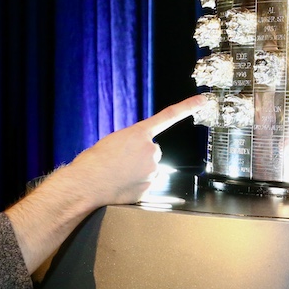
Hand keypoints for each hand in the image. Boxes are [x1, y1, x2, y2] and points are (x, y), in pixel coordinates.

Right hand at [62, 93, 208, 208]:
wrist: (86, 184)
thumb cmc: (93, 162)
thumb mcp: (112, 143)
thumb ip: (131, 145)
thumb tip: (137, 159)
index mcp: (139, 134)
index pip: (168, 116)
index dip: (187, 107)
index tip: (203, 100)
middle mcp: (151, 150)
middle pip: (151, 152)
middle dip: (139, 157)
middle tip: (119, 163)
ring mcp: (152, 170)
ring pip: (149, 169)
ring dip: (137, 172)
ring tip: (118, 175)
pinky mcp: (150, 189)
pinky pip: (146, 185)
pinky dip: (136, 186)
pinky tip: (121, 186)